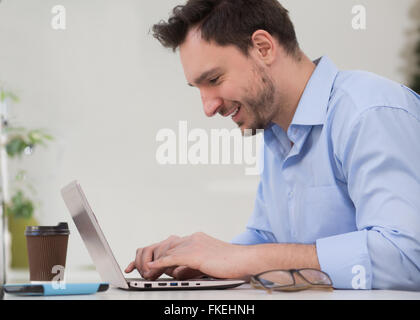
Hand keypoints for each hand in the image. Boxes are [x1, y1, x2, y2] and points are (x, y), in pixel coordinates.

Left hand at [126, 232, 250, 279]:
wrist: (246, 260)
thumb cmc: (231, 263)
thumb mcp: (207, 261)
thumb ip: (190, 263)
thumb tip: (175, 272)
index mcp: (195, 238)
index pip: (169, 244)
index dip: (154, 253)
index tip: (142, 262)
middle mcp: (192, 238)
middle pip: (163, 246)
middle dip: (148, 257)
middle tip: (136, 268)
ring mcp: (194, 244)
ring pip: (166, 252)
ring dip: (152, 263)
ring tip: (143, 273)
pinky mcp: (196, 254)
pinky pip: (173, 258)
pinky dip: (159, 264)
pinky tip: (151, 268)